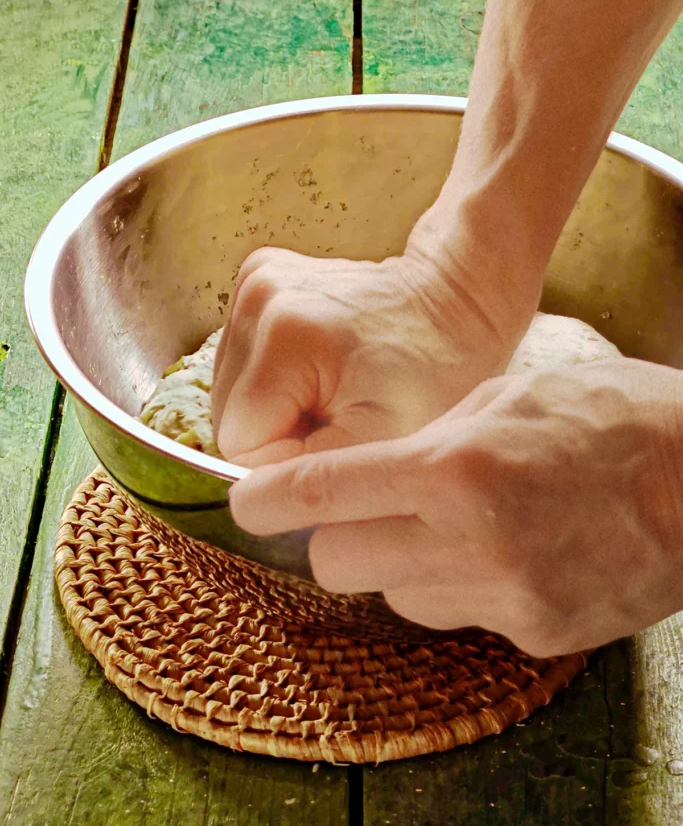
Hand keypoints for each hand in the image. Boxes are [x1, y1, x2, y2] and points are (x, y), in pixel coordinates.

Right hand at [212, 243, 533, 466]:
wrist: (454, 296)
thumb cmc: (435, 369)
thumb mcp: (386, 440)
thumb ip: (316, 478)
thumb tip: (259, 497)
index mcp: (284, 338)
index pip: (240, 445)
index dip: (289, 460)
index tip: (341, 440)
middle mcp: (256, 297)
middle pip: (229, 415)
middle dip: (281, 431)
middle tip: (341, 415)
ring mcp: (254, 279)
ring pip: (232, 388)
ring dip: (276, 405)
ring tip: (335, 388)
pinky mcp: (258, 274)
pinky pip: (242, 355)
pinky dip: (275, 373)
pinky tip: (320, 363)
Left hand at [228, 359, 682, 655]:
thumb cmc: (612, 416)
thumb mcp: (510, 395)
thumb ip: (433, 436)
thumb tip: (382, 469)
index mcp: (456, 467)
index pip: (328, 491)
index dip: (271, 498)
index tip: (244, 502)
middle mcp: (470, 540)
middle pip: (339, 561)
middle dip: (339, 533)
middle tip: (373, 506)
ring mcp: (505, 597)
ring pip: (394, 597)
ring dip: (399, 564)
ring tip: (457, 525)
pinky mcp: (537, 632)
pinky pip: (457, 617)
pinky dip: (457, 588)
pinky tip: (506, 552)